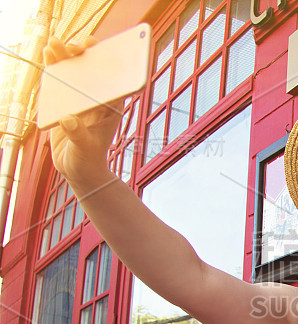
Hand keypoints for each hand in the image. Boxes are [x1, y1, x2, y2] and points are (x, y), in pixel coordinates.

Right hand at [43, 36, 123, 183]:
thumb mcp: (85, 148)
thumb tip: (67, 119)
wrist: (77, 169)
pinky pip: (59, 81)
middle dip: (83, 55)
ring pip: (74, 72)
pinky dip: (53, 67)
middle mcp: (97, 99)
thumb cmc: (88, 160)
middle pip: (92, 71)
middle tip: (73, 46)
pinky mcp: (64, 101)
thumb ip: (78, 134)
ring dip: (65, 56)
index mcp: (110, 107)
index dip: (107, 61)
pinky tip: (47, 53)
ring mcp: (80, 99)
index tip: (99, 50)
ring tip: (53, 43)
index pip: (113, 79)